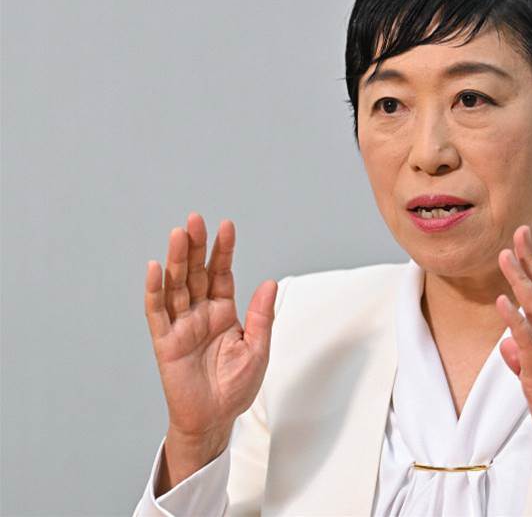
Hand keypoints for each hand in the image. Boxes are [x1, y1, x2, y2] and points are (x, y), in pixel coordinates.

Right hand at [143, 213, 277, 444]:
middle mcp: (200, 313)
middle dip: (196, 246)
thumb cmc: (235, 386)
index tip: (226, 225)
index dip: (223, 250)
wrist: (214, 419)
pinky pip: (158, 313)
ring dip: (177, 260)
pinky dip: (155, 291)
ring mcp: (181, 325)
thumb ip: (261, 317)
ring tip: (178, 234)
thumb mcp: (257, 349)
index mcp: (223, 312)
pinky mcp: (165, 342)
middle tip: (195, 219)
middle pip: (196, 273)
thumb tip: (269, 283)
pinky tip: (155, 269)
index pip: (222, 273)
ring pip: (176, 286)